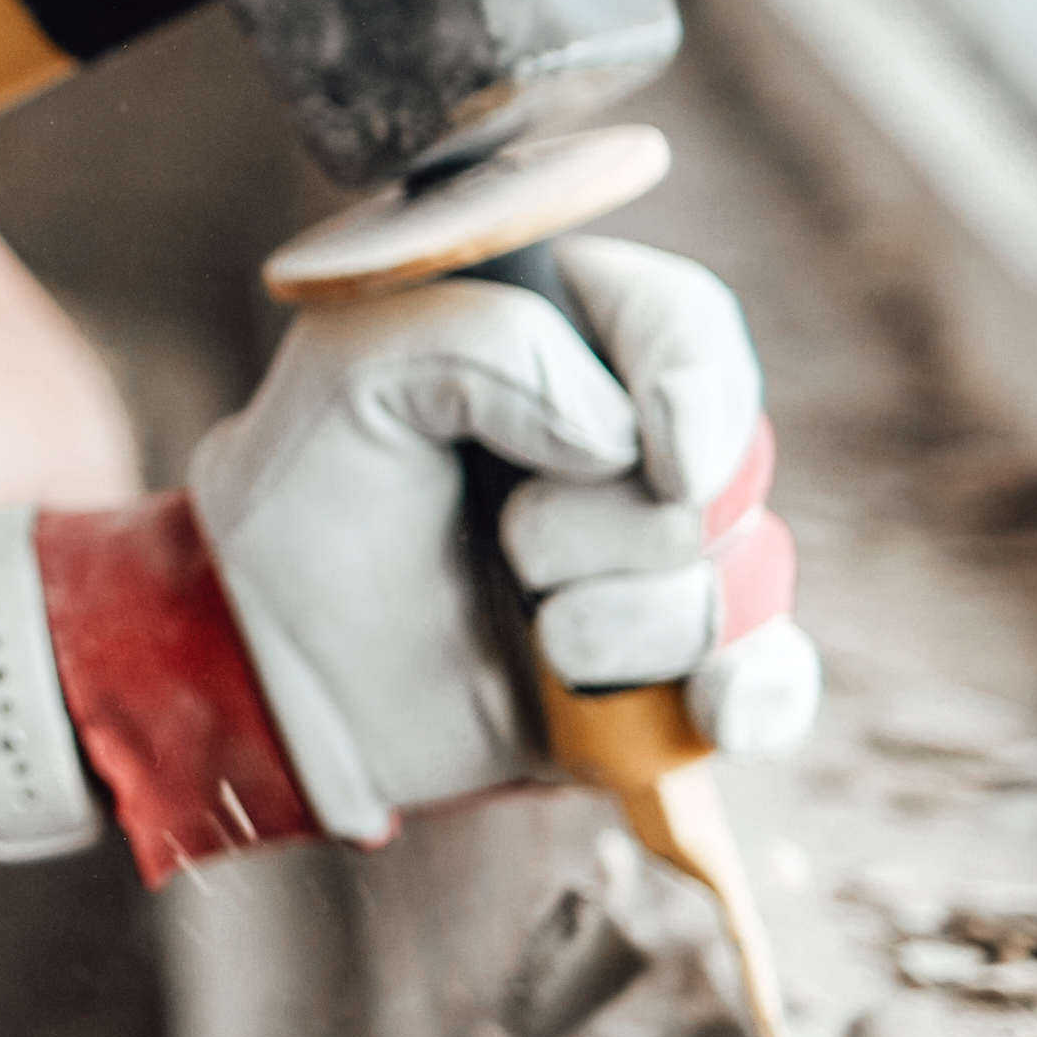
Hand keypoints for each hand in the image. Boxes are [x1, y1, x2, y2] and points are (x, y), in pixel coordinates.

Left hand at [183, 234, 812, 846]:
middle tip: (513, 543)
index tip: (658, 452)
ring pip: (748, 574)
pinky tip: (716, 709)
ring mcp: (649, 560)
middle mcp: (630, 444)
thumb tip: (620, 438)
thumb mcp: (354, 368)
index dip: (696, 386)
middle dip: (625, 525)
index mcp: (568, 339)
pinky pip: (772, 678)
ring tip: (539, 634)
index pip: (690, 326)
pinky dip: (758, 694)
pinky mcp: (658, 668)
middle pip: (731, 465)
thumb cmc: (300, 492)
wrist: (263, 658)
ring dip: (641, 619)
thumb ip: (488, 341)